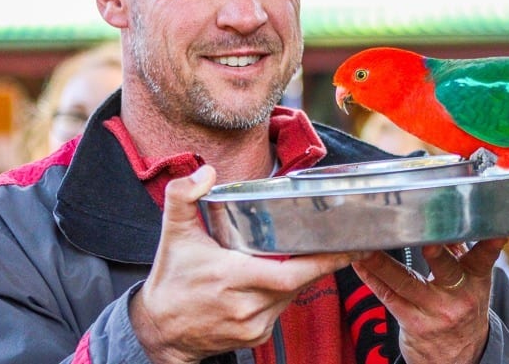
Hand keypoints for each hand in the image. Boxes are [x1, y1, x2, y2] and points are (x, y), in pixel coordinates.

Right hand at [130, 165, 365, 363]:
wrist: (159, 331)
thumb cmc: (170, 282)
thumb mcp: (173, 234)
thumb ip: (183, 197)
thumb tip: (206, 173)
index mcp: (231, 278)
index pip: (290, 274)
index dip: (323, 262)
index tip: (348, 248)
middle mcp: (246, 306)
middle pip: (298, 283)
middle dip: (318, 263)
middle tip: (338, 243)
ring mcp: (253, 325)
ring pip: (292, 295)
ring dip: (300, 275)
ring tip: (304, 254)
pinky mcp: (256, 335)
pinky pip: (281, 308)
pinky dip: (285, 291)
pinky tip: (279, 276)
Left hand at [352, 238, 507, 363]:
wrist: (459, 358)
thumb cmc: (463, 307)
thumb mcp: (471, 282)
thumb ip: (459, 251)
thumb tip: (446, 222)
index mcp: (476, 280)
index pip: (483, 258)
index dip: (489, 244)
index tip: (492, 230)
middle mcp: (458, 296)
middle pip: (444, 269)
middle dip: (435, 253)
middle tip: (425, 239)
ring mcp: (434, 311)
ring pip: (405, 282)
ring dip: (382, 262)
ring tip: (366, 245)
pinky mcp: (413, 323)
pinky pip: (388, 296)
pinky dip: (371, 277)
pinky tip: (359, 263)